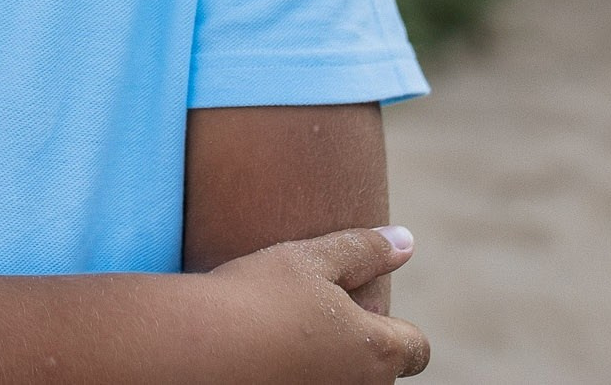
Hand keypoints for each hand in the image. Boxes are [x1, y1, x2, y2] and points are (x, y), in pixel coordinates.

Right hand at [206, 225, 429, 381]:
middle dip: (357, 348)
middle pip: (379, 372)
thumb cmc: (256, 297)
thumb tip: (405, 241)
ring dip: (326, 365)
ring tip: (284, 337)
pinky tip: (264, 359)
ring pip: (342, 382)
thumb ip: (365, 250)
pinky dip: (295, 376)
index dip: (398, 329)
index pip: (417, 349)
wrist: (193, 348)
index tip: (364, 313)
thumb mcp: (312, 259)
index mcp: (377, 351)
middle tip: (313, 319)